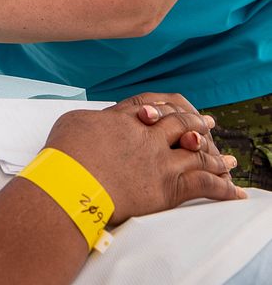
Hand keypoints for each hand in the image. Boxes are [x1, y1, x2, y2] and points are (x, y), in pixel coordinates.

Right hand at [46, 93, 244, 225]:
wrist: (71, 183)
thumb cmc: (64, 154)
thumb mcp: (73, 122)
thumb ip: (93, 119)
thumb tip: (97, 120)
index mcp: (123, 118)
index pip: (151, 104)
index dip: (165, 104)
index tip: (174, 105)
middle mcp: (146, 134)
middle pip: (179, 124)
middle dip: (196, 124)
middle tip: (208, 123)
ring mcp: (159, 160)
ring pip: (196, 151)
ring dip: (214, 155)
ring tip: (227, 158)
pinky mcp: (167, 188)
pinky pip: (202, 184)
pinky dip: (220, 186)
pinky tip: (230, 189)